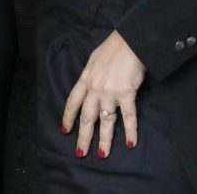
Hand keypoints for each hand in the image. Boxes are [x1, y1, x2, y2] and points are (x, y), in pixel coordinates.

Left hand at [61, 30, 144, 159]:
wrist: (130, 40)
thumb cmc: (114, 48)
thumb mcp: (95, 60)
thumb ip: (91, 75)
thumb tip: (90, 83)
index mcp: (85, 79)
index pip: (73, 102)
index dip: (68, 118)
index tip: (65, 131)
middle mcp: (94, 88)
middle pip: (86, 117)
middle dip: (82, 136)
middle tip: (80, 153)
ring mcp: (109, 92)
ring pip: (105, 121)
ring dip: (104, 140)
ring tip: (102, 155)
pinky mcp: (126, 94)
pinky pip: (128, 117)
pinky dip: (130, 131)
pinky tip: (130, 143)